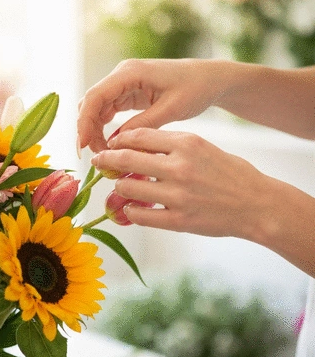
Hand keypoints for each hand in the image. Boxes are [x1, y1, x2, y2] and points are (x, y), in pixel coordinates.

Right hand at [78, 59, 228, 152]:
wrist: (209, 79)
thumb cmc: (195, 88)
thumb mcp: (170, 109)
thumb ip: (142, 125)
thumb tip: (116, 145)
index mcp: (130, 73)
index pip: (95, 96)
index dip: (84, 122)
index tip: (83, 146)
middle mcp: (122, 75)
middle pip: (91, 103)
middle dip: (87, 129)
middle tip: (94, 156)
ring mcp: (124, 84)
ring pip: (97, 108)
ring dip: (94, 130)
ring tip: (103, 154)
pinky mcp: (129, 93)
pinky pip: (108, 111)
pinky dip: (105, 128)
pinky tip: (110, 144)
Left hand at [91, 127, 272, 238]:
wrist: (257, 204)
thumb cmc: (231, 172)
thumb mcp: (203, 147)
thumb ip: (172, 146)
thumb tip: (138, 146)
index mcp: (186, 144)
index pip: (139, 136)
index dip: (119, 140)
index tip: (111, 144)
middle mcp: (179, 168)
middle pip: (127, 160)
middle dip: (106, 160)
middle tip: (98, 161)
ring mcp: (178, 196)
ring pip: (128, 188)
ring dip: (118, 187)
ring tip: (118, 186)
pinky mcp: (179, 220)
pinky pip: (140, 216)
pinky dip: (130, 211)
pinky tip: (129, 209)